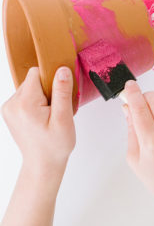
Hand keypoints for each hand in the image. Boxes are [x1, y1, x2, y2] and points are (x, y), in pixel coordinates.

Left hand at [1, 66, 74, 225]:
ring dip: (43, 96)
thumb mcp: (64, 118)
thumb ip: (62, 92)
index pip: (36, 73)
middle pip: (33, 80)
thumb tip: (62, 69)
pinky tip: (43, 116)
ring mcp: (9, 109)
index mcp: (24, 104)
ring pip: (30, 87)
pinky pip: (26, 96)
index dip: (52, 79)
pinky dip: (37, 102)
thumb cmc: (55, 145)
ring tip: (50, 114)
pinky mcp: (11, 112)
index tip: (59, 96)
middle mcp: (11, 104)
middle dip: (48, 89)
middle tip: (56, 109)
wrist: (43, 164)